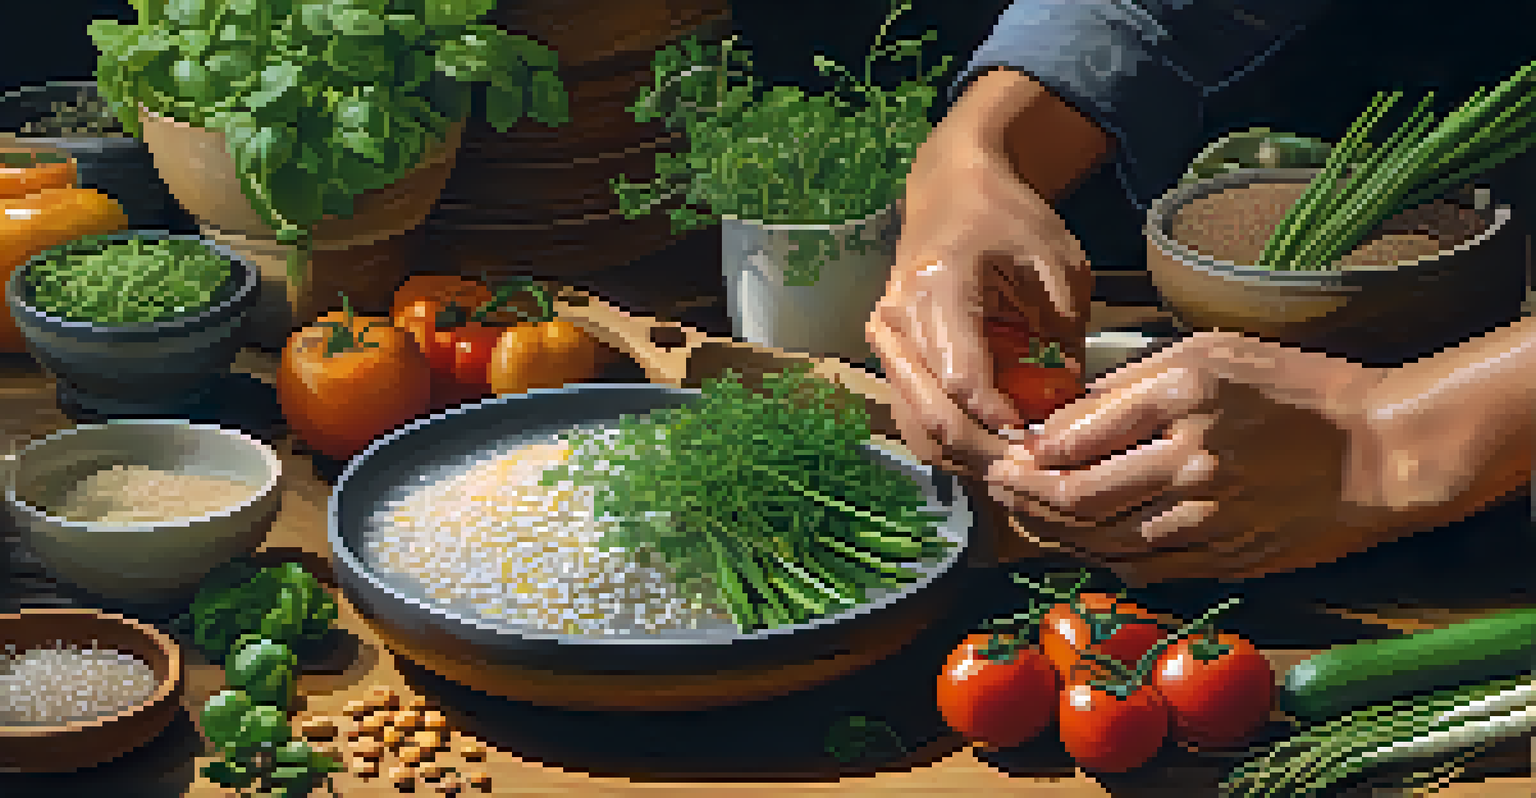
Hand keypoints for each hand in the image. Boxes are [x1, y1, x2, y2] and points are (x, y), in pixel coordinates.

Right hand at [868, 131, 1091, 479]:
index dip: (1003, 423)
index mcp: (938, 286)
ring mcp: (884, 342)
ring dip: (970, 459)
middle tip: (1037, 471)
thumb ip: (1061, 339)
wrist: (953, 191)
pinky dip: (953, 446)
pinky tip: (993, 449)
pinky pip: (914, 422)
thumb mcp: (1057, 268)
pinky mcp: (887, 360)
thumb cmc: (1009, 222)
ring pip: (919, 429)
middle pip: (933, 416)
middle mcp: (896, 319)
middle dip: (989, 456)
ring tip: (1020, 465)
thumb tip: (1066, 413)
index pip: (960, 380)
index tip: (1043, 441)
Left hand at [984, 331, 1408, 583]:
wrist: (1380, 452)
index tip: (1005, 450)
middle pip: (1076, 495)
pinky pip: (1143, 567)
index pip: (1075, 435)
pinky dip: (1099, 558)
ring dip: (1051, 531)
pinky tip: (1077, 544)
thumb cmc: (1296, 389)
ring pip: (1101, 539)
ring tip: (1023, 516)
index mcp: (1182, 397)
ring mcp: (1208, 516)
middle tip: (997, 488)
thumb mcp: (1212, 353)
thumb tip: (1062, 412)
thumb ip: (1133, 381)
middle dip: (1023, 496)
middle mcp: (1189, 460)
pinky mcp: (1224, 555)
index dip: (1027, 451)